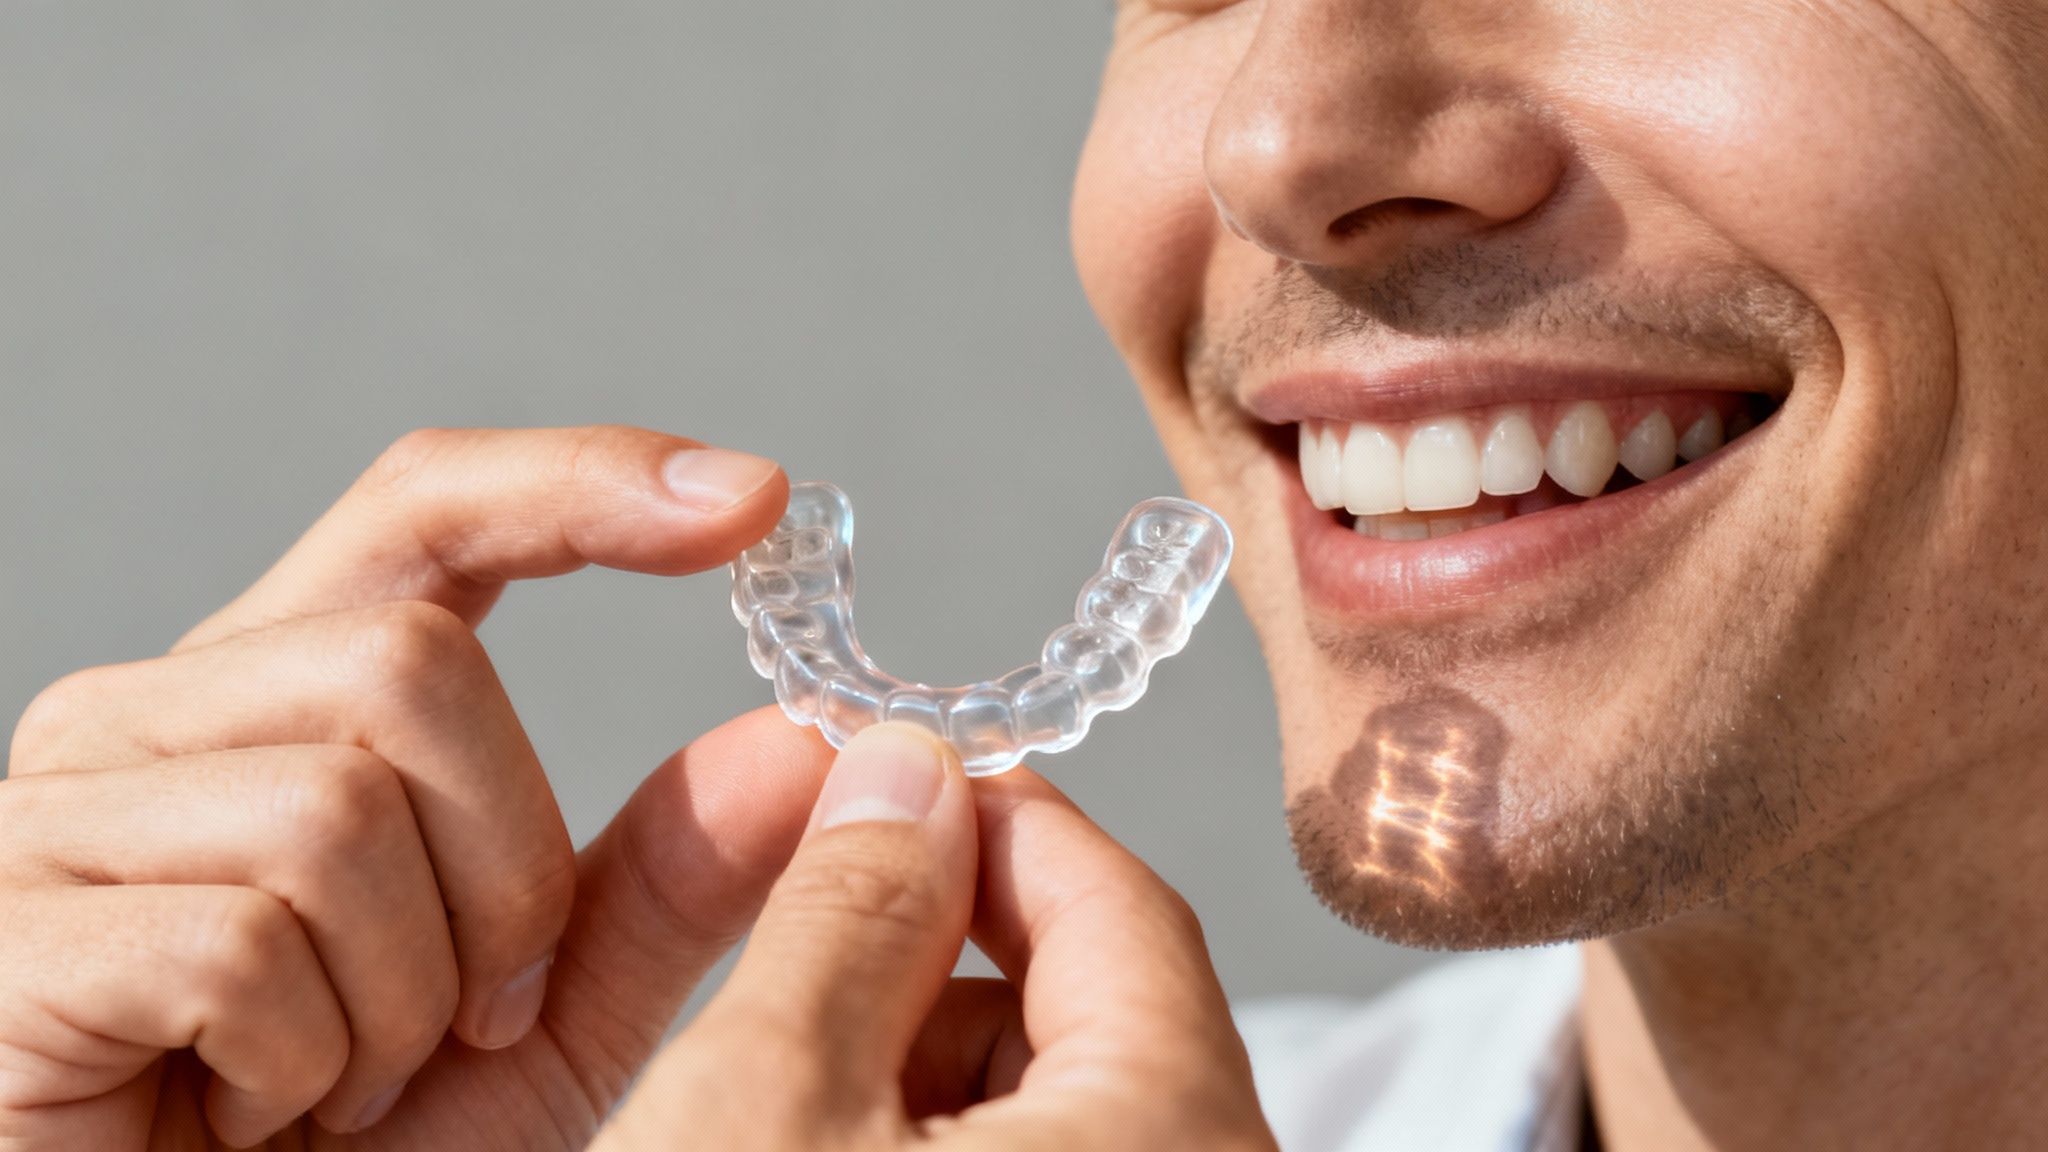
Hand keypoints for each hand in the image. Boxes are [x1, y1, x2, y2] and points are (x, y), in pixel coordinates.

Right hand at [0, 426, 841, 1149]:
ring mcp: (60, 813)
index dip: (585, 484)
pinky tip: (260, 1114)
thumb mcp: (542, 1021)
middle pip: (416, 666)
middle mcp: (151, 715)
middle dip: (506, 873)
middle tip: (471, 1017)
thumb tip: (798, 746)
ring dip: (406, 993)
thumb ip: (660, 888)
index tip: (751, 500)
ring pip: (339, 806)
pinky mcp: (11, 936)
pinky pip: (240, 944)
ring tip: (348, 1078)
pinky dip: (307, 1061)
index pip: (427, 513)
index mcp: (279, 699)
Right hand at [595, 722, 1277, 1151]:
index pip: (1116, 899)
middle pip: (1093, 1009)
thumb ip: (845, 915)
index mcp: (1170, 1134)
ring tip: (780, 1104)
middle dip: (930, 961)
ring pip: (1054, 1110)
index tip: (880, 781)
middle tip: (798, 953)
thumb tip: (904, 774)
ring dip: (915, 1074)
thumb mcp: (764, 1105)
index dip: (983, 817)